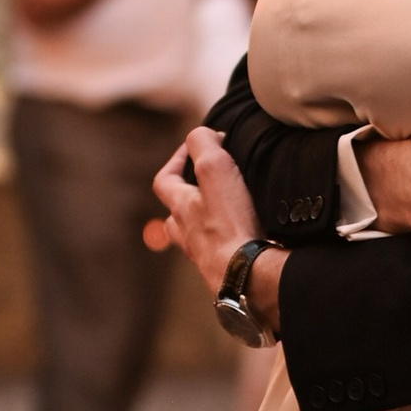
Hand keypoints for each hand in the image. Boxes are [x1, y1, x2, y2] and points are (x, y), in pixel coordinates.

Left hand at [148, 123, 259, 292]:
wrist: (246, 276)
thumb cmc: (229, 224)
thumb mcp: (215, 168)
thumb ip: (203, 144)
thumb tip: (203, 134)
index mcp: (181, 209)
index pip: (164, 180)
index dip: (177, 159)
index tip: (199, 146)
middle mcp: (187, 235)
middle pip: (175, 213)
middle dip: (189, 194)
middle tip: (211, 182)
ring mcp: (205, 256)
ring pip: (195, 236)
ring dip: (204, 222)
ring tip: (224, 211)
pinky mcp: (226, 271)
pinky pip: (221, 253)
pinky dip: (228, 242)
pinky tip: (245, 237)